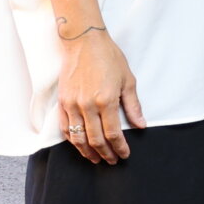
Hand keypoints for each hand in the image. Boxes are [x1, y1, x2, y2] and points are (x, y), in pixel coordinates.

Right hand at [53, 27, 142, 164]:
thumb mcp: (127, 80)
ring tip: (96, 158)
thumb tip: (141, 125)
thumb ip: (133, 105)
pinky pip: (65, 128)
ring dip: (88, 151)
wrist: (84, 42)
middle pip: (95, 139)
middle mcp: (87, 106)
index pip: (112, 134)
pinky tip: (80, 145)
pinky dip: (72, 140)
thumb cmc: (109, 58)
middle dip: (105, 153)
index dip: (119, 147)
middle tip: (112, 161)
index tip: (124, 155)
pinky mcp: (62, 102)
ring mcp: (72, 105)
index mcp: (106, 101)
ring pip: (78, 138)